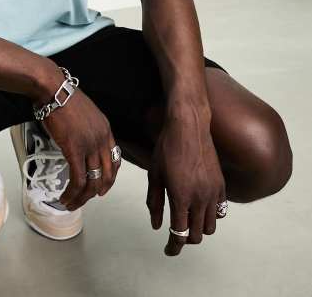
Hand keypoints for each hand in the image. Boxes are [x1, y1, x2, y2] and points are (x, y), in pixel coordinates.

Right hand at [40, 88, 121, 209]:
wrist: (54, 90)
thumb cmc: (63, 97)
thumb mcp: (84, 113)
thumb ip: (86, 129)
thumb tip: (78, 140)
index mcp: (105, 129)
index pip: (115, 159)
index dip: (109, 177)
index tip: (102, 186)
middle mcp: (101, 139)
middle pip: (107, 174)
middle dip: (97, 191)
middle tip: (86, 199)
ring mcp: (90, 145)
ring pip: (92, 181)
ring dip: (82, 197)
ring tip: (72, 203)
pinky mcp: (75, 150)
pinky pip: (77, 179)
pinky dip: (72, 193)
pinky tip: (65, 197)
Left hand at [146, 116, 225, 255]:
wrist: (188, 126)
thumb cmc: (166, 148)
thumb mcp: (154, 174)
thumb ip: (155, 202)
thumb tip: (157, 225)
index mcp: (180, 196)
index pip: (179, 234)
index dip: (173, 247)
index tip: (168, 251)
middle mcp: (200, 197)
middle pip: (196, 235)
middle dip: (184, 239)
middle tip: (175, 235)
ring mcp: (213, 191)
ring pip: (210, 227)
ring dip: (198, 229)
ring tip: (187, 221)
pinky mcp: (221, 184)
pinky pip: (220, 211)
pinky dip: (210, 215)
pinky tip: (199, 207)